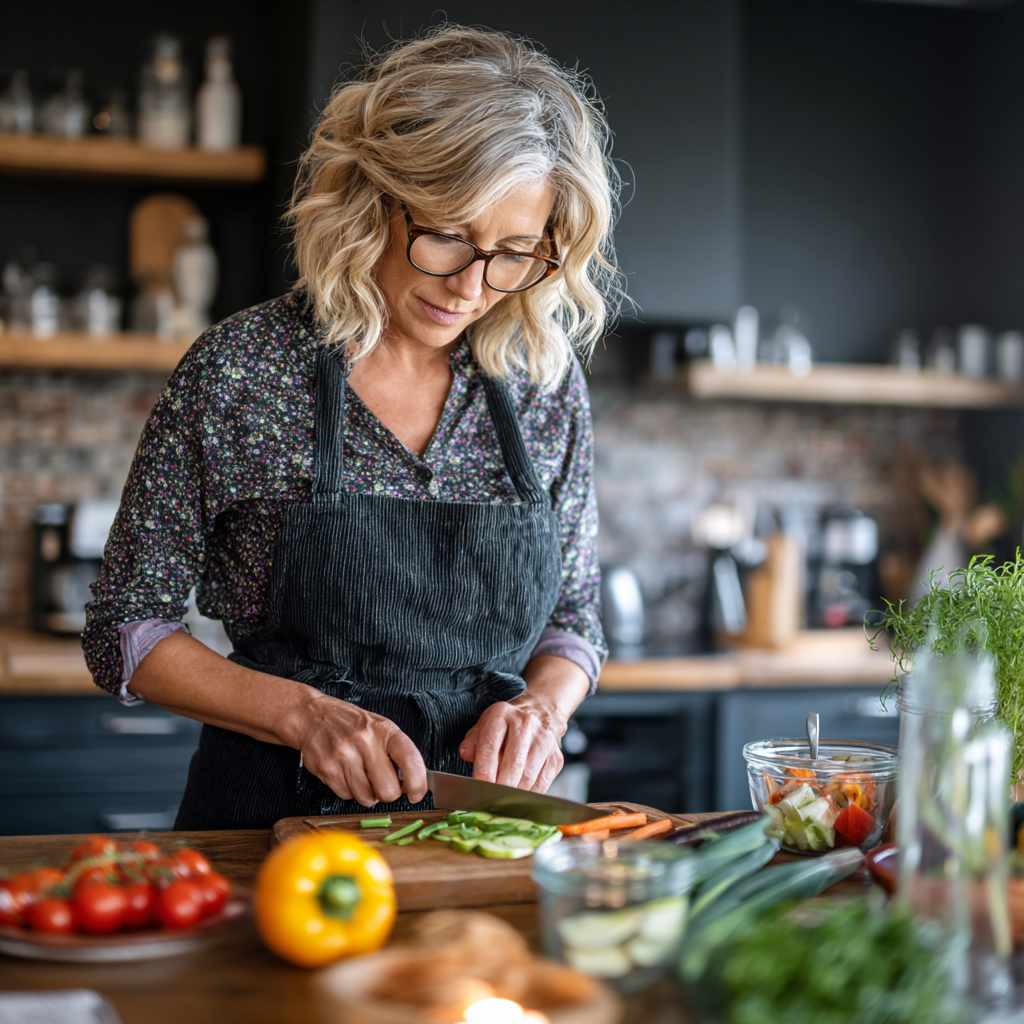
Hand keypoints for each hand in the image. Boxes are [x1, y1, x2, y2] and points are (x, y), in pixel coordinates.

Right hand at [292, 691, 427, 806]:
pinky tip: (345, 773)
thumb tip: (410, 782)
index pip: (410, 760)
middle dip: (388, 794)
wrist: (312, 715)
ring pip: (367, 798)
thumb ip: (396, 752)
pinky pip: (346, 796)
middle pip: (388, 790)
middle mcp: (365, 741)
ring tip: (361, 776)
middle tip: (382, 784)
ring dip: (367, 794)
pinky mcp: (327, 770)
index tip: (416, 794)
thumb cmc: (351, 724)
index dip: (418, 783)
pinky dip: (348, 791)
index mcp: (384, 730)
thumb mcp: (379, 728)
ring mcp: (344, 756)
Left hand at [459, 693, 566, 791]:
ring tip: (503, 801)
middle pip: (513, 765)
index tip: (478, 790)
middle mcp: (525, 724)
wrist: (539, 714)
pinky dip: (528, 795)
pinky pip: (542, 784)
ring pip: (528, 777)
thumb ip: (472, 742)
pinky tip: (519, 797)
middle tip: (490, 801)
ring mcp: (544, 740)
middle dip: (500, 788)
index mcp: (501, 715)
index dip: (484, 772)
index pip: (490, 747)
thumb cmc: (506, 726)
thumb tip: (467, 754)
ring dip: (514, 794)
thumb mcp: (484, 726)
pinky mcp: (556, 757)